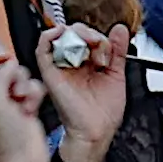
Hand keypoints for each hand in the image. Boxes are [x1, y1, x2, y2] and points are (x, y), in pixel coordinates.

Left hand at [0, 49, 54, 161]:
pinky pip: (31, 84)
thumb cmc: (3, 142)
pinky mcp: (23, 101)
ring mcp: (5, 97)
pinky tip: (29, 108)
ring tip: (20, 101)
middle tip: (10, 80)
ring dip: (22, 84)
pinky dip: (33, 93)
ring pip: (16, 71)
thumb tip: (6, 63)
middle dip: (7, 71)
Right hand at [36, 8, 130, 161]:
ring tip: (89, 42)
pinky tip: (64, 33)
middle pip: (73, 34)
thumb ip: (118, 51)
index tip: (109, 48)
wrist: (96, 131)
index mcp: (86, 64)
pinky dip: (50, 36)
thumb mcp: (116, 74)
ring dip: (76, 32)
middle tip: (100, 46)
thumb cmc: (103, 113)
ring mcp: (60, 67)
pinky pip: (42, 49)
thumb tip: (120, 30)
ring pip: (60, 37)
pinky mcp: (50, 73)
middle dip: (89, 34)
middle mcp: (71, 64)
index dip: (99, 37)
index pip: (87, 38)